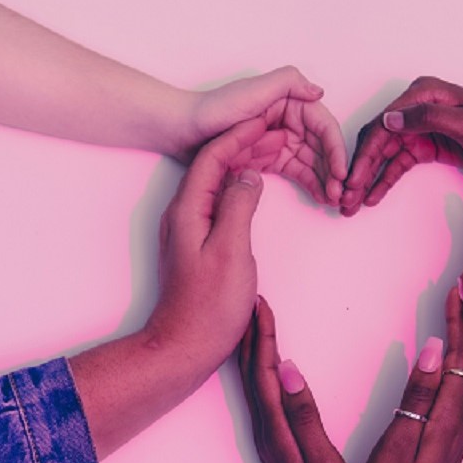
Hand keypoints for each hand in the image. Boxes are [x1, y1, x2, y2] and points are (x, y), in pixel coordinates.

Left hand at [144, 118, 269, 376]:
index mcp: (189, 209)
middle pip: (214, 164)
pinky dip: (242, 188)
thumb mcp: (231, 251)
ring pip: (219, 183)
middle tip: (278, 130)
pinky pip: (221, 203)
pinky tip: (257, 189)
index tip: (267, 118)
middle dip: (245, 143)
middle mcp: (185, 213)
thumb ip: (239, 206)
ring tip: (274, 151)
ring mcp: (191, 229)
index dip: (240, 135)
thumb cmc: (209, 305)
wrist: (186, 345)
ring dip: (245, 164)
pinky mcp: (200, 243)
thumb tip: (250, 175)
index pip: (214, 157)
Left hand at [176, 66, 346, 205]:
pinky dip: (310, 183)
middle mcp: (286, 119)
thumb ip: (287, 83)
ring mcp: (277, 140)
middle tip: (339, 194)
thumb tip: (319, 91)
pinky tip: (320, 197)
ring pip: (312, 161)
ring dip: (325, 179)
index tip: (341, 172)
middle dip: (333, 169)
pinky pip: (296, 171)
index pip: (322, 125)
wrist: (181, 130)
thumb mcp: (252, 91)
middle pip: (321, 146)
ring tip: (332, 200)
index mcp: (287, 100)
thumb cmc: (213, 110)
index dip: (335, 149)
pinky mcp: (267, 158)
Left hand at [239, 297, 366, 462]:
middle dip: (254, 337)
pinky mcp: (280, 450)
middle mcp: (268, 434)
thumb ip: (306, 417)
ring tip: (258, 326)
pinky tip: (273, 372)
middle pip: (255, 376)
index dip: (263, 337)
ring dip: (257, 354)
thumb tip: (290, 371)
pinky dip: (267, 377)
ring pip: (259, 388)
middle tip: (254, 303)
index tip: (260, 303)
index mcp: (277, 433)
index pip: (266, 374)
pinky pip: (267, 401)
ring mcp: (272, 443)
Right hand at [342, 76, 462, 215]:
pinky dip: (384, 180)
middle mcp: (417, 107)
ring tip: (352, 203)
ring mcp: (421, 127)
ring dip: (367, 179)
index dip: (363, 155)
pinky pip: (398, 163)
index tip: (351, 180)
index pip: (382, 126)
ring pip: (384, 154)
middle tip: (345, 198)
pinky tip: (372, 197)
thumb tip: (389, 119)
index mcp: (424, 94)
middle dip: (359, 170)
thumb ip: (428, 118)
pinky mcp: (427, 145)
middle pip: (377, 140)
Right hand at [361, 276, 462, 462]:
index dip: (458, 319)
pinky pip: (458, 384)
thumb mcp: (399, 445)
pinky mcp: (451, 434)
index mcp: (449, 416)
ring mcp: (458, 427)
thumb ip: (416, 396)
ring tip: (459, 306)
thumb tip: (432, 349)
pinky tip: (447, 351)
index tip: (457, 287)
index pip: (458, 356)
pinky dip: (456, 358)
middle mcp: (461, 418)